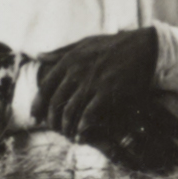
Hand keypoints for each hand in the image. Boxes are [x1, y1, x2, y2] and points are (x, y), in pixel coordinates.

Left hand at [22, 29, 177, 171]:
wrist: (143, 47)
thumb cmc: (113, 45)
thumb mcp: (84, 43)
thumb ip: (61, 52)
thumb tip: (39, 56)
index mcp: (69, 60)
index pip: (45, 86)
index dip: (37, 104)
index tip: (34, 117)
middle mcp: (77, 71)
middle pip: (56, 101)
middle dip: (51, 119)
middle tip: (52, 130)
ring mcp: (92, 82)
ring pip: (70, 110)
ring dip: (66, 126)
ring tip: (67, 135)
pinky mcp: (108, 92)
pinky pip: (90, 114)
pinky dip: (83, 127)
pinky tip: (81, 135)